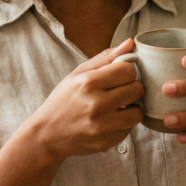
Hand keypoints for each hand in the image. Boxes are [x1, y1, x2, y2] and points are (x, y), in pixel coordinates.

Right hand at [30, 39, 144, 160]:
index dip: (127, 71)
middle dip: (131, 88)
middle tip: (119, 90)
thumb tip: (131, 43)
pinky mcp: (107, 142)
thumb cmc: (63, 100)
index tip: (120, 75)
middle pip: (137, 89)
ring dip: (131, 108)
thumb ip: (106, 58)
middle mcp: (96, 104)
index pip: (128, 70)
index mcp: (88, 82)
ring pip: (138, 112)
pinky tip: (110, 120)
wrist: (47, 134)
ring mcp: (102, 126)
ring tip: (117, 106)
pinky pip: (129, 129)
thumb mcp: (78, 74)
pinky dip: (123, 124)